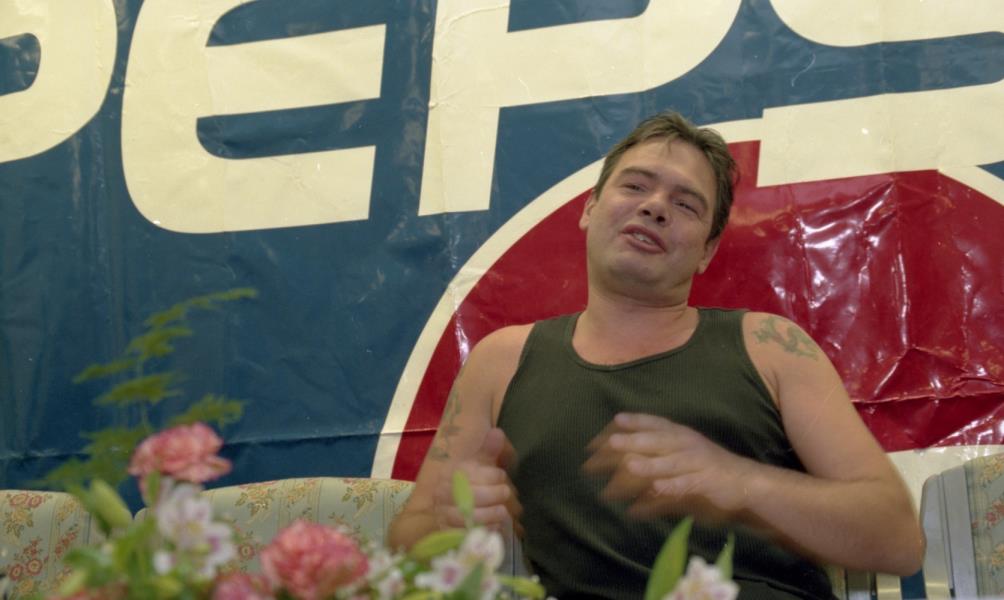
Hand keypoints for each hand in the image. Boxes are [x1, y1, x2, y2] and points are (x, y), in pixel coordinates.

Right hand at [434, 428, 521, 531]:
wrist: (446, 512)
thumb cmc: (469, 485)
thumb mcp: (478, 466)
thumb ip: (488, 451)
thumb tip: (497, 432)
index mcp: (451, 473)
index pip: (474, 474)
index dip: (493, 476)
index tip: (501, 477)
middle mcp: (443, 493)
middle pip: (473, 495)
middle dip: (496, 495)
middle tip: (506, 495)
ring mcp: (443, 514)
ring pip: (470, 516)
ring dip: (492, 514)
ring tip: (503, 511)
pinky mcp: (448, 533)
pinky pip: (468, 534)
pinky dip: (484, 530)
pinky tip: (494, 525)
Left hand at [583, 413, 755, 521]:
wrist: (745, 482)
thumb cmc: (706, 467)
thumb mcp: (682, 452)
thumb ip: (657, 452)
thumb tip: (623, 455)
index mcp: (682, 435)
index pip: (657, 423)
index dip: (637, 421)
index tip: (616, 420)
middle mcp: (688, 445)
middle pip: (659, 441)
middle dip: (635, 440)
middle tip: (611, 442)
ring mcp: (698, 464)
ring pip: (671, 463)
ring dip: (650, 464)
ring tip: (629, 465)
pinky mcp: (706, 483)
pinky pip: (687, 484)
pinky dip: (672, 486)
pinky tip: (657, 488)